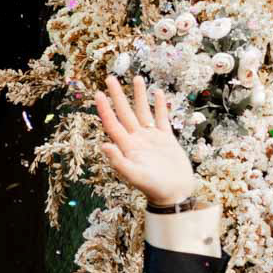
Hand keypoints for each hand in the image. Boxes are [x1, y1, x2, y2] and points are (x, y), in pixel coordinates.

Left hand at [92, 74, 197, 206]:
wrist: (174, 193)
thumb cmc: (154, 188)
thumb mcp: (134, 175)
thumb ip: (118, 161)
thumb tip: (103, 145)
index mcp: (127, 147)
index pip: (113, 124)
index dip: (105, 109)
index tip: (98, 93)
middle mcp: (137, 139)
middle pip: (125, 113)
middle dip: (117, 95)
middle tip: (109, 78)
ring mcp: (151, 138)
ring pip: (143, 112)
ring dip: (139, 96)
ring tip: (136, 78)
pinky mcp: (166, 139)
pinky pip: (162, 118)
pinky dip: (160, 106)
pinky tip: (157, 93)